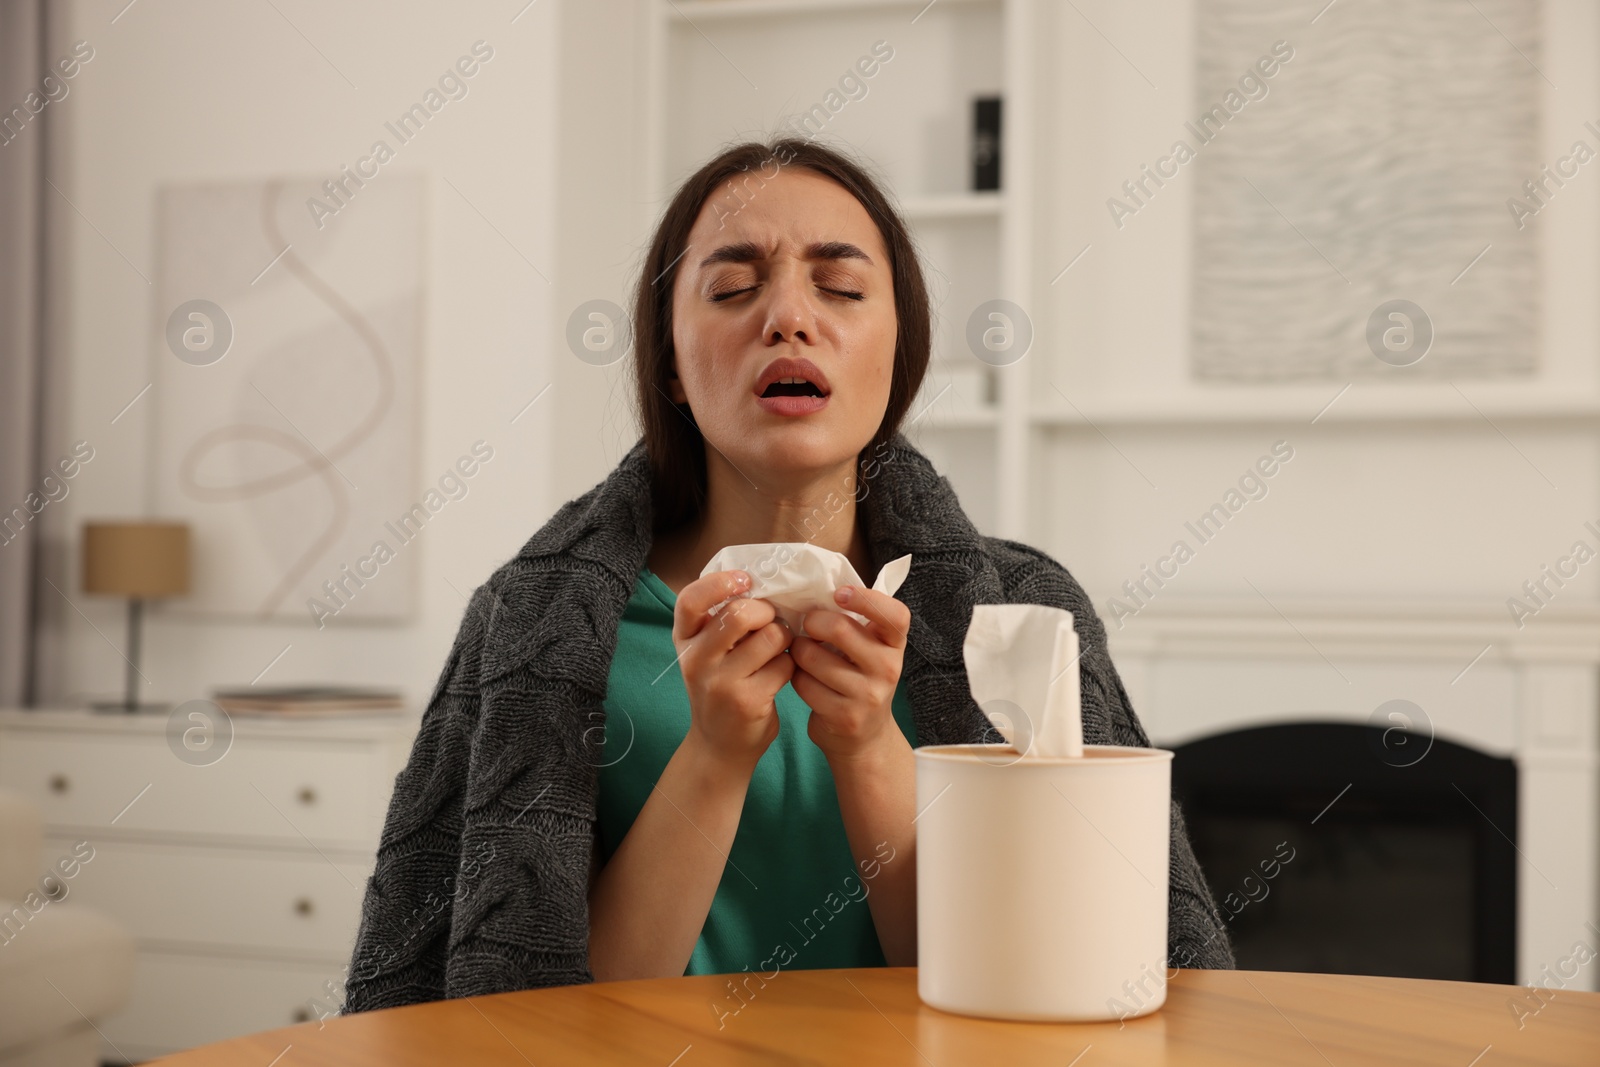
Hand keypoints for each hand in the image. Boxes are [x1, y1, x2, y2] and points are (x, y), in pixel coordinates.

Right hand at [672, 569, 792, 771]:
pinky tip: (778, 677)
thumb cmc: (720, 687)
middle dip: (767, 612)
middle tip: (772, 621)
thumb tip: (761, 583)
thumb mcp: (706, 653)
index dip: (719, 583)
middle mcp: (696, 660)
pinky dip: (790, 666)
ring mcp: (720, 683)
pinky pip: (785, 665)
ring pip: (771, 637)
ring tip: (777, 651)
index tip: (745, 581)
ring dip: (784, 639)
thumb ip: (720, 621)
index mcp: (684, 639)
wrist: (719, 745)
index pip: (690, 600)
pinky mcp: (747, 701)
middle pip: (740, 613)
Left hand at [790, 585, 911, 764]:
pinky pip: (804, 683)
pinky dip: (795, 677)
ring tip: (802, 653)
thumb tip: (819, 587)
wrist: (864, 737)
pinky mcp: (844, 716)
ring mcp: (868, 695)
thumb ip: (857, 622)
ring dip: (798, 651)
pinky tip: (802, 679)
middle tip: (806, 625)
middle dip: (813, 622)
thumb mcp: (870, 650)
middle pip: (840, 628)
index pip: (895, 614)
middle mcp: (889, 669)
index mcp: (895, 645)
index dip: (866, 598)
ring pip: (814, 657)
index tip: (839, 594)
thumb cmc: (860, 679)